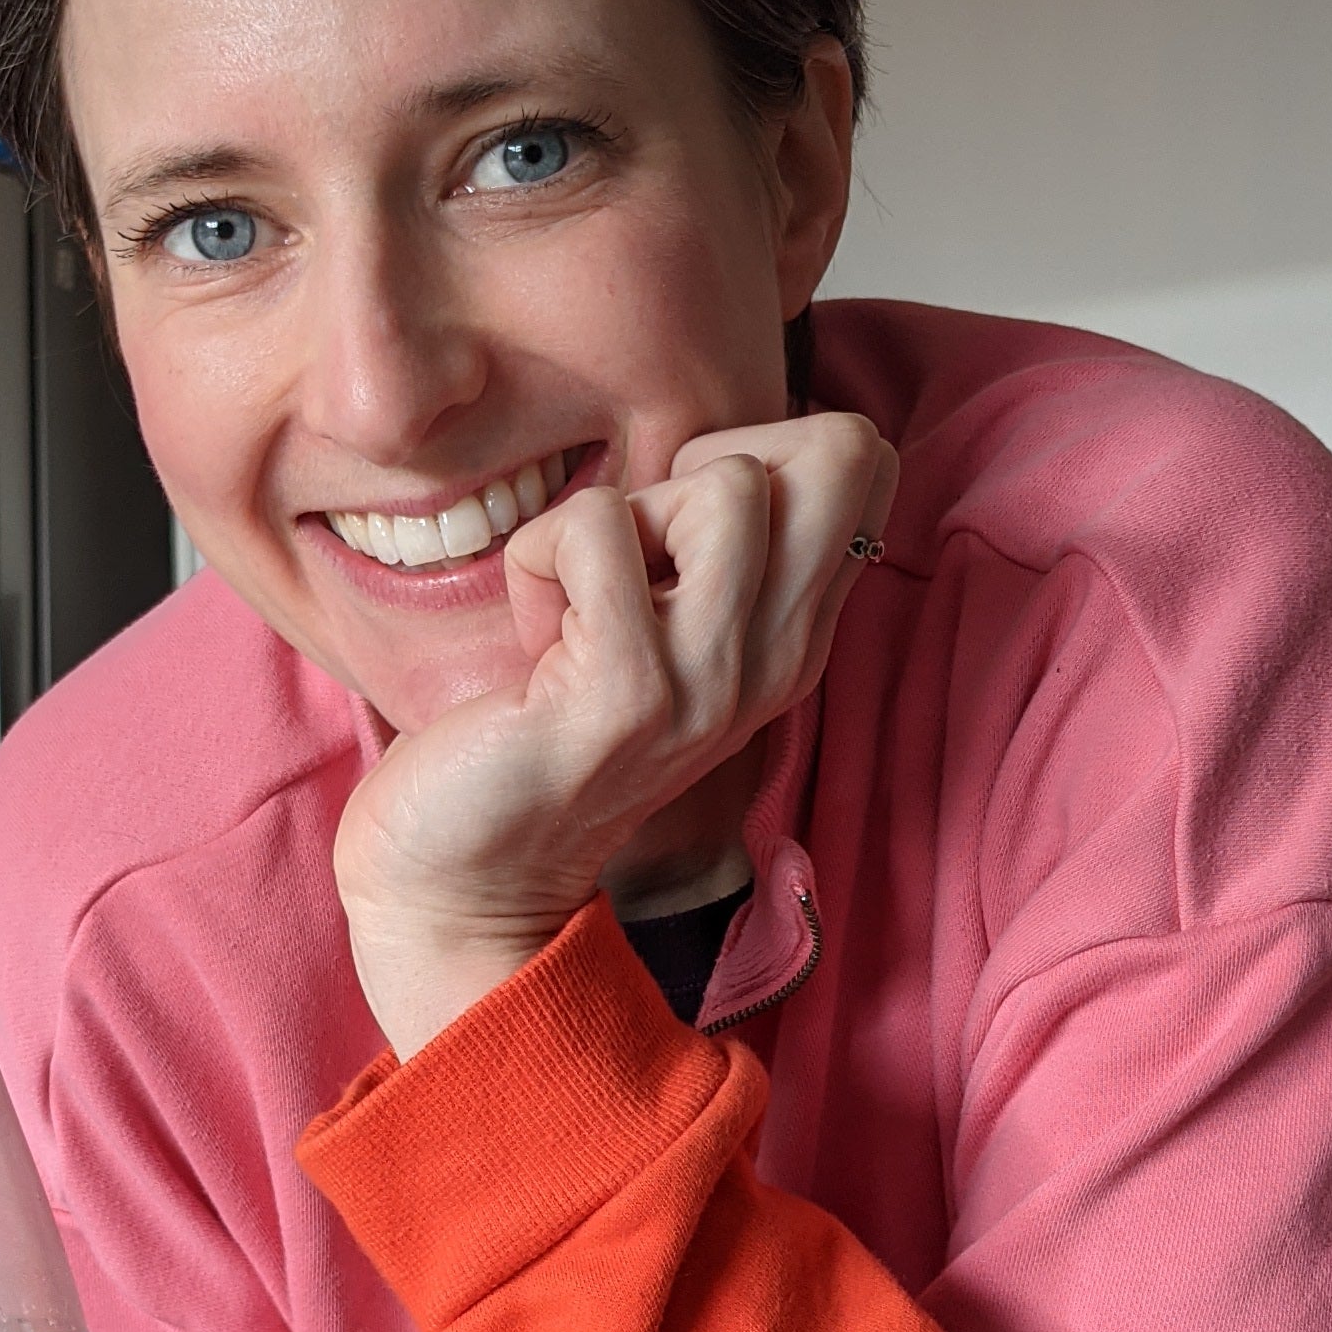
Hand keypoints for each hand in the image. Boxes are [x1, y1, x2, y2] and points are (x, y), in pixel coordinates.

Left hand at [334, 409, 898, 1053]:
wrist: (467, 884)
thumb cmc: (538, 733)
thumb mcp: (658, 636)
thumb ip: (708, 554)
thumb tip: (722, 449)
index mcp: (792, 639)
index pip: (864, 460)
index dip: (764, 448)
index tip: (678, 530)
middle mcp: (775, 660)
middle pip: (836, 453)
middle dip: (716, 460)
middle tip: (638, 551)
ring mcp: (711, 681)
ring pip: (725, 484)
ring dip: (622, 515)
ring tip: (580, 601)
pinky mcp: (629, 694)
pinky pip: (594, 529)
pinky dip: (537, 559)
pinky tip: (531, 641)